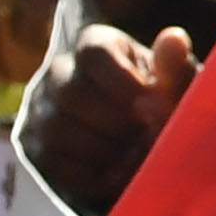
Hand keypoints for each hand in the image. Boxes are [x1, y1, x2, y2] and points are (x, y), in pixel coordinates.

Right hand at [29, 21, 198, 215]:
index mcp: (98, 46)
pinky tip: (119, 177)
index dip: (122, 80)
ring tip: (137, 158)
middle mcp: (61, 73)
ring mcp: (42, 110)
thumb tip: (174, 38)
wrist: (146, 146)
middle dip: (114, 121)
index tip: (151, 104)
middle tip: (146, 138)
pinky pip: (51, 162)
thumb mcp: (178, 88)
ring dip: (102, 149)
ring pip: (55, 128)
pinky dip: (88, 175)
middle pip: (70, 92)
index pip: (93, 52)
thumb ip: (175, 68)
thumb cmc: (165, 106)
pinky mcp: (37, 147)